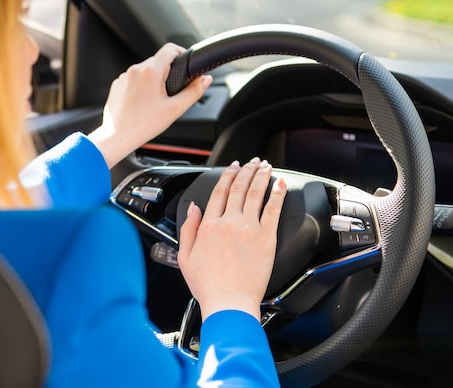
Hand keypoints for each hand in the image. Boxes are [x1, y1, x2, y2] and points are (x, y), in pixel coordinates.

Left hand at [88, 43, 211, 167]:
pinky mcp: (117, 85)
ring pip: (145, 72)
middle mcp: (135, 70)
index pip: (171, 49)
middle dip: (167, 74)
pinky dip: (140, 88)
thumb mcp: (175, 109)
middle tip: (170, 94)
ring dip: (153, 81)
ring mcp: (124, 77)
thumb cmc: (143, 125)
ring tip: (154, 102)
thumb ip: (194, 92)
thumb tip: (205, 80)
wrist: (117, 137)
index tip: (185, 66)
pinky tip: (142, 104)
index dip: (182, 54)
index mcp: (151, 71)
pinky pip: (133, 80)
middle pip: (158, 61)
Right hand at [177, 158, 287, 321]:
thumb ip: (188, 229)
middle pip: (238, 188)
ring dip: (261, 176)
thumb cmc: (208, 285)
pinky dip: (277, 194)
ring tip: (266, 166)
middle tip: (252, 162)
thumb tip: (193, 208)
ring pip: (255, 194)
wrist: (229, 302)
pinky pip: (273, 210)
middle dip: (246, 170)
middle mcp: (228, 222)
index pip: (219, 192)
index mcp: (209, 226)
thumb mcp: (185, 257)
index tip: (233, 167)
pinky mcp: (266, 238)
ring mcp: (249, 229)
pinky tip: (280, 184)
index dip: (227, 176)